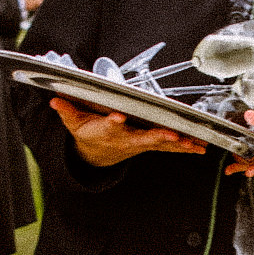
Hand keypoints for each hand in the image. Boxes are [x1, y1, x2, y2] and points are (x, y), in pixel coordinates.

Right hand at [52, 96, 205, 165]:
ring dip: (178, 145)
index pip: (109, 125)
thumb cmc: (88, 133)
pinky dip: (184, 147)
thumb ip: (66, 110)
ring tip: (195, 144)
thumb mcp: (73, 122)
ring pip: (160, 144)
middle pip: (142, 138)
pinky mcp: (149, 145)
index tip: (117, 117)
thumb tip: (54, 99)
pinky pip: (168, 147)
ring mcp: (139, 144)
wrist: (96, 154)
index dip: (113, 122)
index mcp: (106, 130)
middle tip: (172, 136)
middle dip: (157, 137)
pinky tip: (199, 147)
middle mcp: (125, 138)